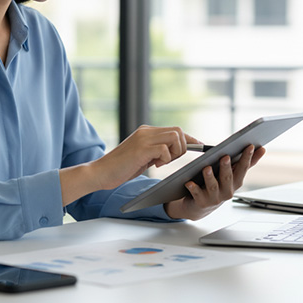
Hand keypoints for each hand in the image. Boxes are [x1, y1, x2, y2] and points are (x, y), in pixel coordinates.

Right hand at [60, 125, 200, 205]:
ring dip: (174, 152)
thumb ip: (156, 151)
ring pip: (175, 137)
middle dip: (183, 147)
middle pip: (178, 131)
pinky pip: (164, 149)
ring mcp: (143, 138)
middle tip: (170, 160)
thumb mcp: (143, 156)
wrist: (101, 172)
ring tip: (161, 163)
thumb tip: (175, 150)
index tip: (201, 146)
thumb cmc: (121, 168)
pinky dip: (165, 159)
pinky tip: (154, 165)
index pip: (175, 130)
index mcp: (147, 132)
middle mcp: (146, 131)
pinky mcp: (141, 148)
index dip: (190, 138)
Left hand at [163, 144, 265, 220]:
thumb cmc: (218, 185)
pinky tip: (189, 183)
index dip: (247, 157)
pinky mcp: (201, 202)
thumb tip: (262, 149)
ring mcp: (214, 197)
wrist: (200, 206)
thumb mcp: (233, 174)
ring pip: (213, 186)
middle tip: (225, 157)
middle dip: (227, 167)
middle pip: (228, 177)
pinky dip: (193, 188)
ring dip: (210, 177)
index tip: (249, 145)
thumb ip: (246, 162)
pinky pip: (197, 194)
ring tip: (206, 168)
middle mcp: (227, 191)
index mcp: (235, 182)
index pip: (243, 168)